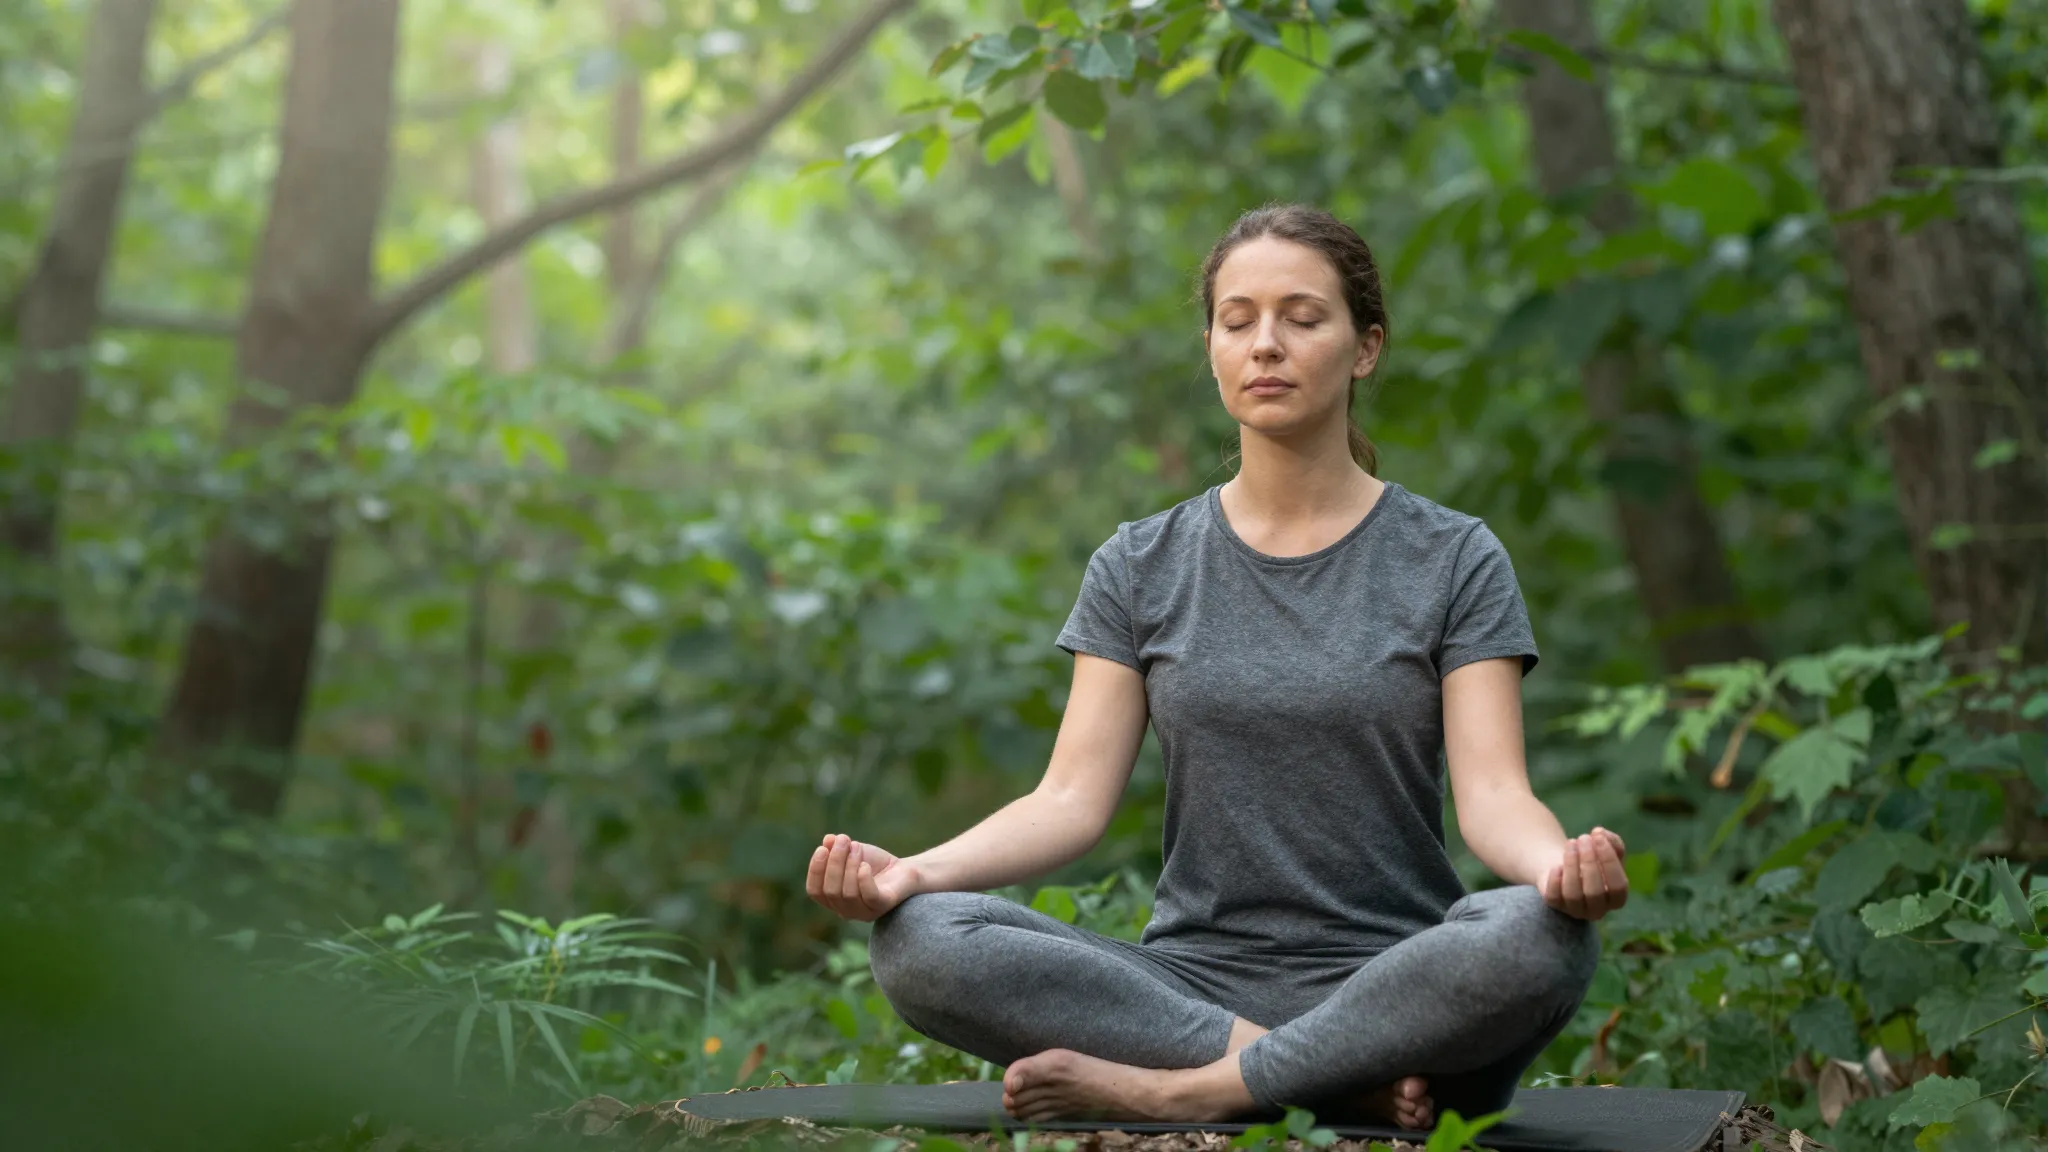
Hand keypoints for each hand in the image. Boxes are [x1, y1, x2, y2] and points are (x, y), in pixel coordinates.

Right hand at [805, 833, 920, 921]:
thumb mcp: (851, 852)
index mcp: (833, 900)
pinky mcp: (883, 906)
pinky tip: (865, 865)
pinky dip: (864, 879)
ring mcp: (864, 912)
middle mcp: (846, 911)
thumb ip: (837, 847)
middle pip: (830, 891)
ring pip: (848, 894)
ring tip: (857, 847)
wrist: (904, 871)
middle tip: (843, 839)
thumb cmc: (874, 864)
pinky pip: (869, 896)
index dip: (815, 870)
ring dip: (850, 865)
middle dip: (835, 861)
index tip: (822, 848)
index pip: (815, 891)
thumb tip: (827, 839)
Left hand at [1539, 827, 1628, 921]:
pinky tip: (1557, 865)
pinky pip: (1554, 898)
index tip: (1598, 837)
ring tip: (1571, 843)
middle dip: (1589, 861)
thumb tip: (1600, 833)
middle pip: (1595, 892)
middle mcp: (1597, 909)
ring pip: (1573, 895)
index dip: (1609, 861)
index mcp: (1616, 898)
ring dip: (1571, 865)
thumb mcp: (1607, 848)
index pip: (1618, 886)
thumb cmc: (1593, 859)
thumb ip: (1611, 840)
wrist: (1565, 865)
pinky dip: (1555, 880)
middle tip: (1583, 838)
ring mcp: (1575, 910)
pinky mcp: (1555, 906)